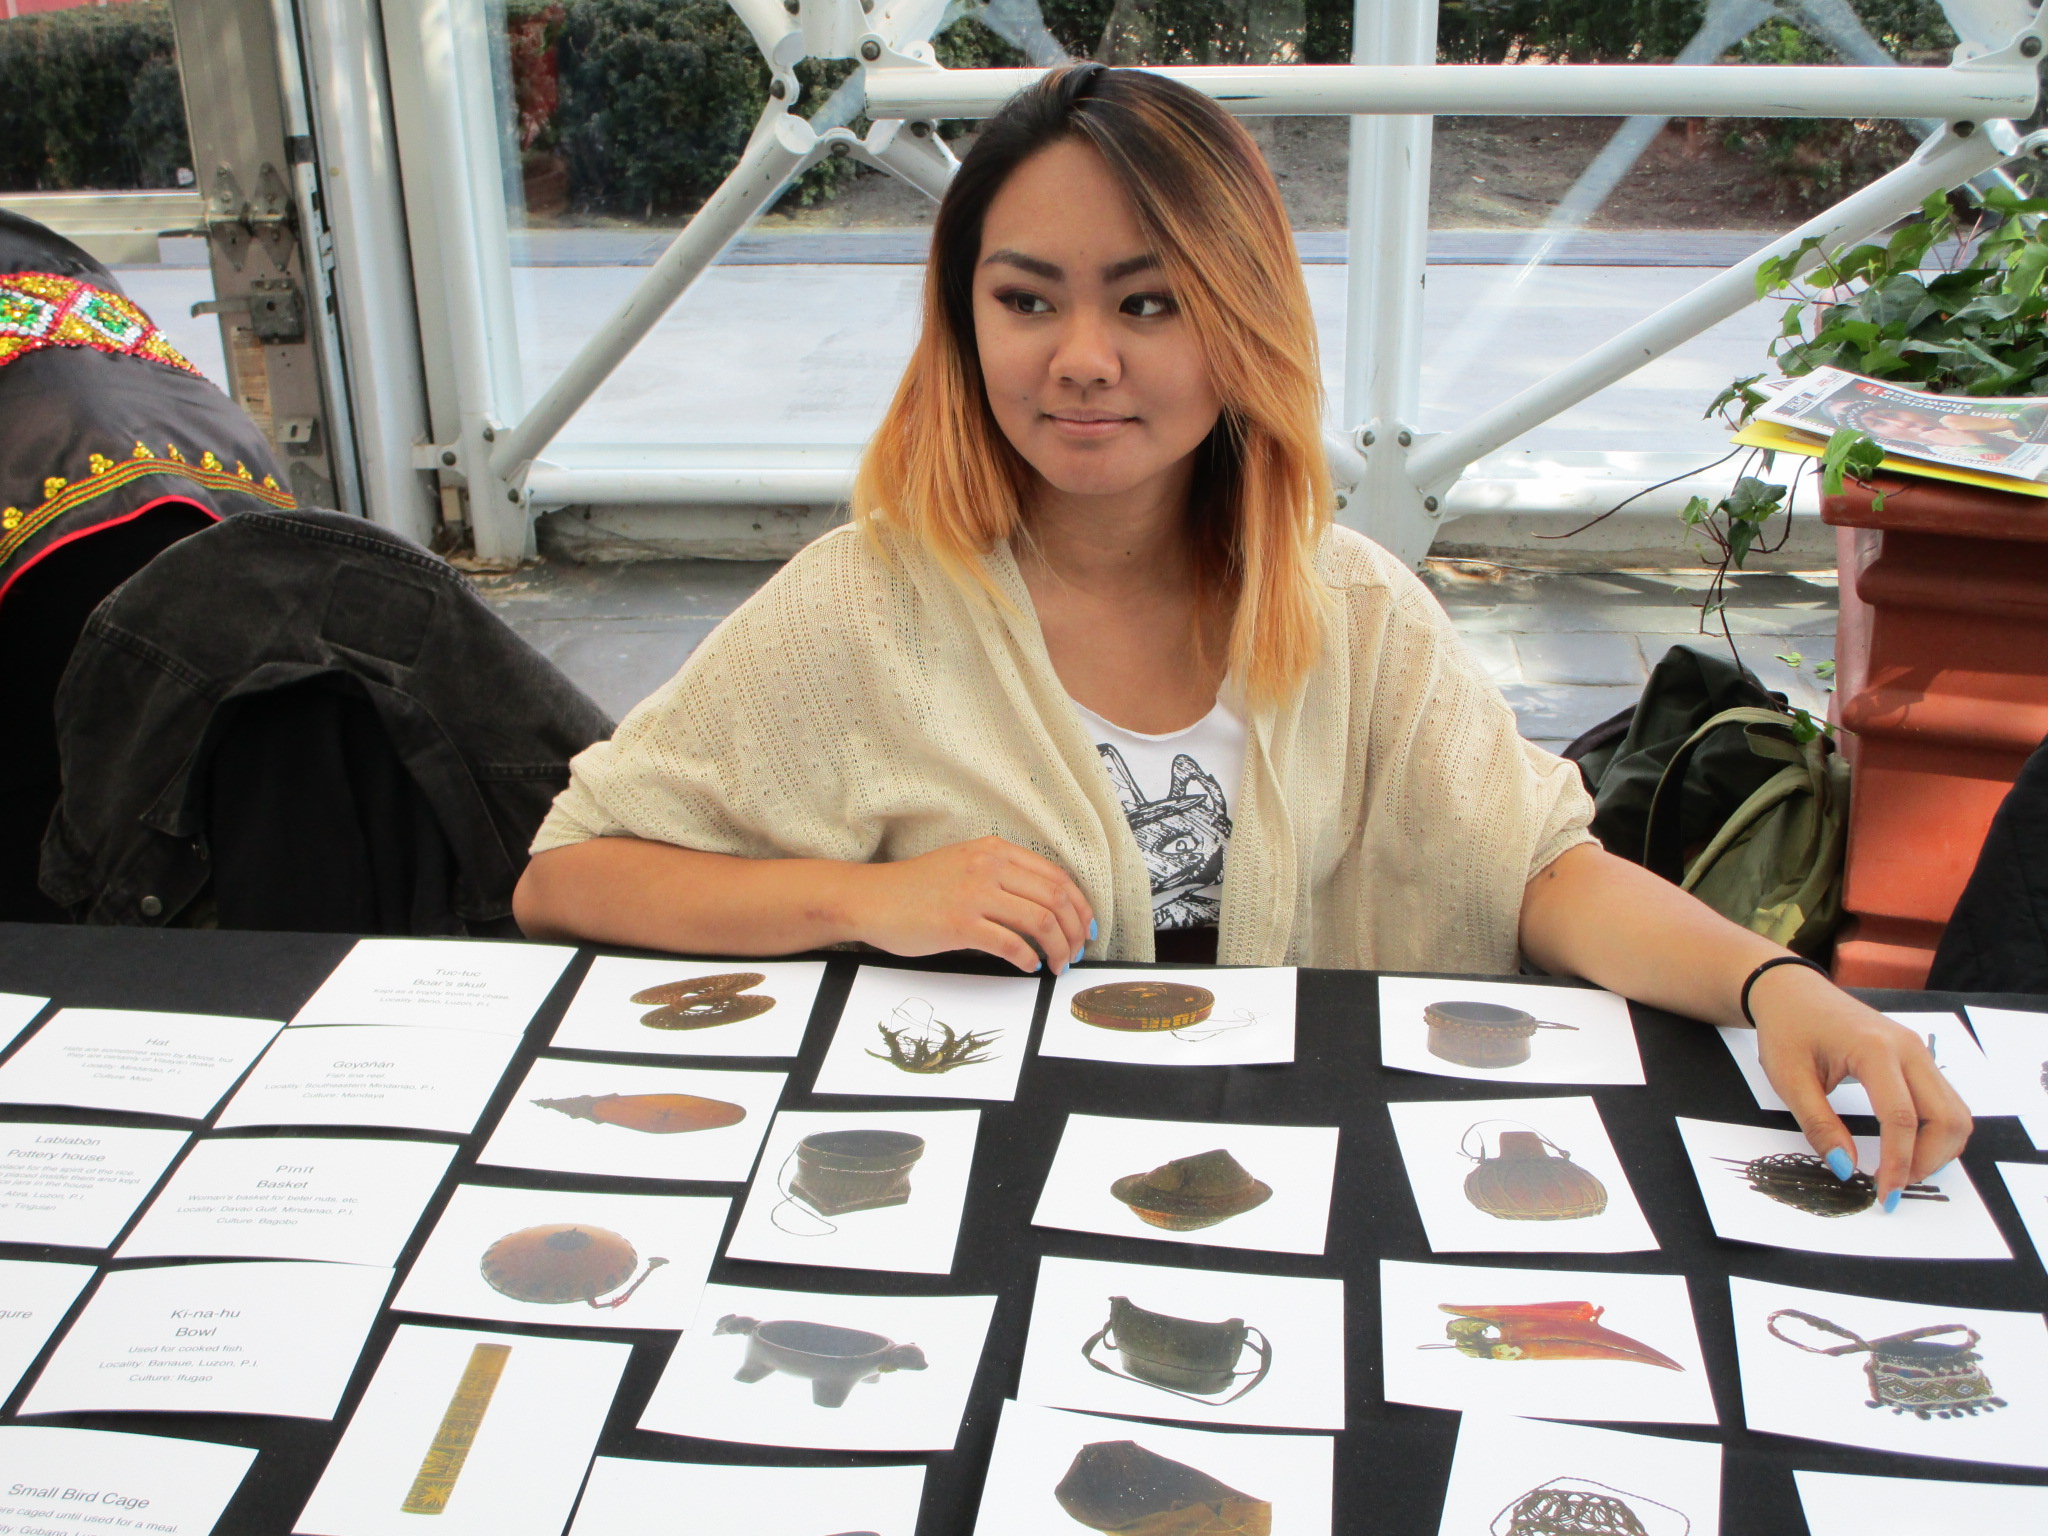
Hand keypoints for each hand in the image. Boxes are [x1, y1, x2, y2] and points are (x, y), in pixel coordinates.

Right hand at [850, 836, 1094, 973]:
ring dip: (1058, 949)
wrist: (872, 898)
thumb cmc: (917, 888)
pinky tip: (1028, 967)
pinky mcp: (959, 923)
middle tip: (1077, 952)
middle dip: (1075, 931)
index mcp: (995, 850)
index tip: (1086, 927)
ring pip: (1040, 922)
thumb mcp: (966, 865)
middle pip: (1056, 899)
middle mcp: (989, 867)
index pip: (1057, 877)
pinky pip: (1010, 944)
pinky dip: (1028, 959)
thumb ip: (1002, 877)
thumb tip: (1044, 909)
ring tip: (1058, 965)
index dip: (1080, 906)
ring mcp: (974, 894)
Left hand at [1751, 965, 1972, 1205]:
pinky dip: (1937, 1132)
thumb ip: (1819, 1126)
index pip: (1901, 1118)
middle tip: (1893, 1186)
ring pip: (1955, 1112)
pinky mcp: (1919, 1058)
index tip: (1884, 1195)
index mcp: (1875, 1049)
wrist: (1792, 991)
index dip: (1897, 1163)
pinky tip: (1909, 1148)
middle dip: (1928, 1161)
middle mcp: (1909, 1048)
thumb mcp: (1789, 1080)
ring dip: (1939, 1149)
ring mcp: (1919, 1051)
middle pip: (1946, 1118)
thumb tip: (1845, 1168)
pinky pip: (1945, 1102)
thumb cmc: (1787, 1029)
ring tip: (1902, 1170)